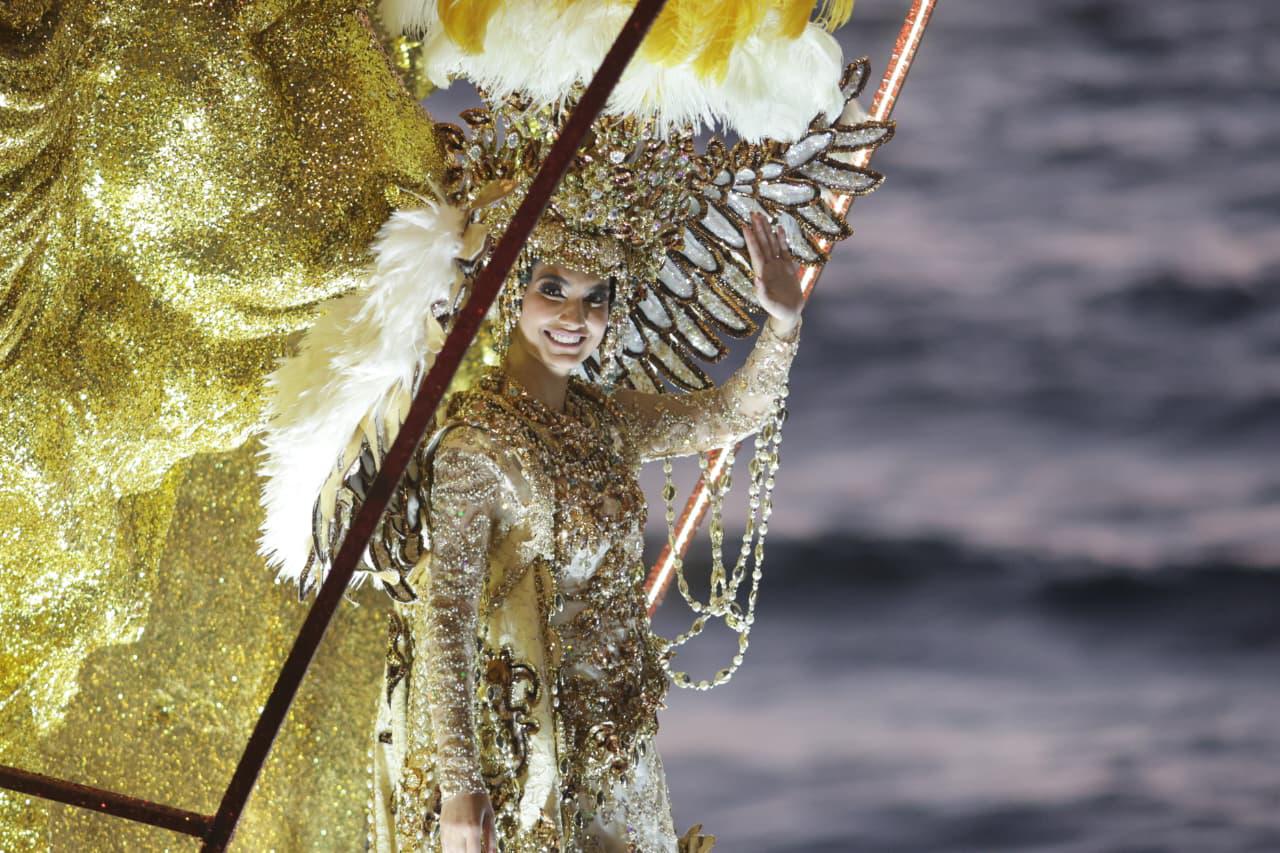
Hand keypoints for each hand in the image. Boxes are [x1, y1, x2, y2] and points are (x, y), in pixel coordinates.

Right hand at [440, 791, 496, 852]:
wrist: (460, 781)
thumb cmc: (479, 797)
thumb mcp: (489, 815)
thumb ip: (491, 838)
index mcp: (473, 827)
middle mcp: (458, 830)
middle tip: (476, 850)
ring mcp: (448, 829)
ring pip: (451, 852)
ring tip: (468, 849)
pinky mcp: (442, 827)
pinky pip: (444, 845)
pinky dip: (451, 850)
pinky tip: (459, 848)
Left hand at [743, 212, 803, 335]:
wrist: (789, 313)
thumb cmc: (777, 310)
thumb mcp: (768, 303)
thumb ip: (762, 292)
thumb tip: (756, 277)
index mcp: (763, 273)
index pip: (756, 253)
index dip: (751, 240)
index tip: (745, 226)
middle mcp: (769, 267)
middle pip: (762, 244)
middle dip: (758, 229)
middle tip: (753, 213)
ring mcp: (778, 266)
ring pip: (771, 244)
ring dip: (767, 231)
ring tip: (763, 217)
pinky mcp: (788, 267)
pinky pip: (784, 250)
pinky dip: (781, 240)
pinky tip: (778, 229)